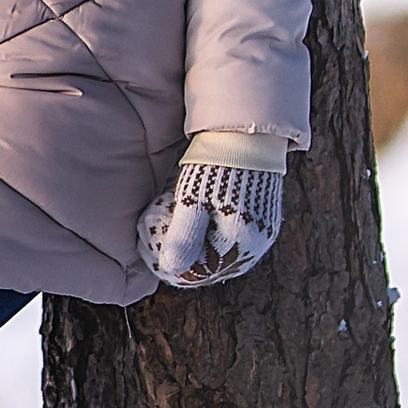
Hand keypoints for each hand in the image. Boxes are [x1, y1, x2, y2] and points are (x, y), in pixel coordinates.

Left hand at [140, 141, 285, 288]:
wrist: (245, 135)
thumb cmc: (216, 167)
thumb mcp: (193, 200)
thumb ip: (184, 236)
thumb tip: (170, 268)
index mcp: (241, 244)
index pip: (198, 271)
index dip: (168, 260)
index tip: (147, 242)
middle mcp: (255, 246)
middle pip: (207, 265)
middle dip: (177, 249)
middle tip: (153, 226)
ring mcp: (260, 236)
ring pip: (216, 253)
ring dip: (190, 242)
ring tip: (169, 216)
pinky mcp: (260, 224)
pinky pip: (227, 241)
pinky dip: (205, 233)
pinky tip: (190, 215)